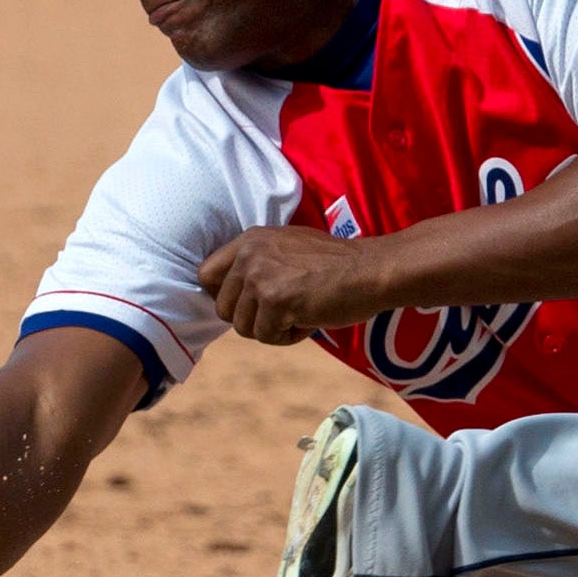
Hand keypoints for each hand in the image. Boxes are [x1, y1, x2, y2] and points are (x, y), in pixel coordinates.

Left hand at [202, 224, 390, 345]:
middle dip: (253, 318)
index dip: (225, 297)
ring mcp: (260, 276)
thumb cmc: (337, 264)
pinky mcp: (275, 300)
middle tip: (286, 310)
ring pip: (243, 327)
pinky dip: (289, 337)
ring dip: (273, 329)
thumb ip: (259, 263)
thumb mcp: (289, 248)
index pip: (206, 275)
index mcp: (250, 239)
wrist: (370, 270)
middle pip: (223, 308)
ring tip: (301, 311)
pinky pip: (267, 337)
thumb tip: (232, 295)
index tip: (250, 304)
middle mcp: (249, 254)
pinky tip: (310, 318)